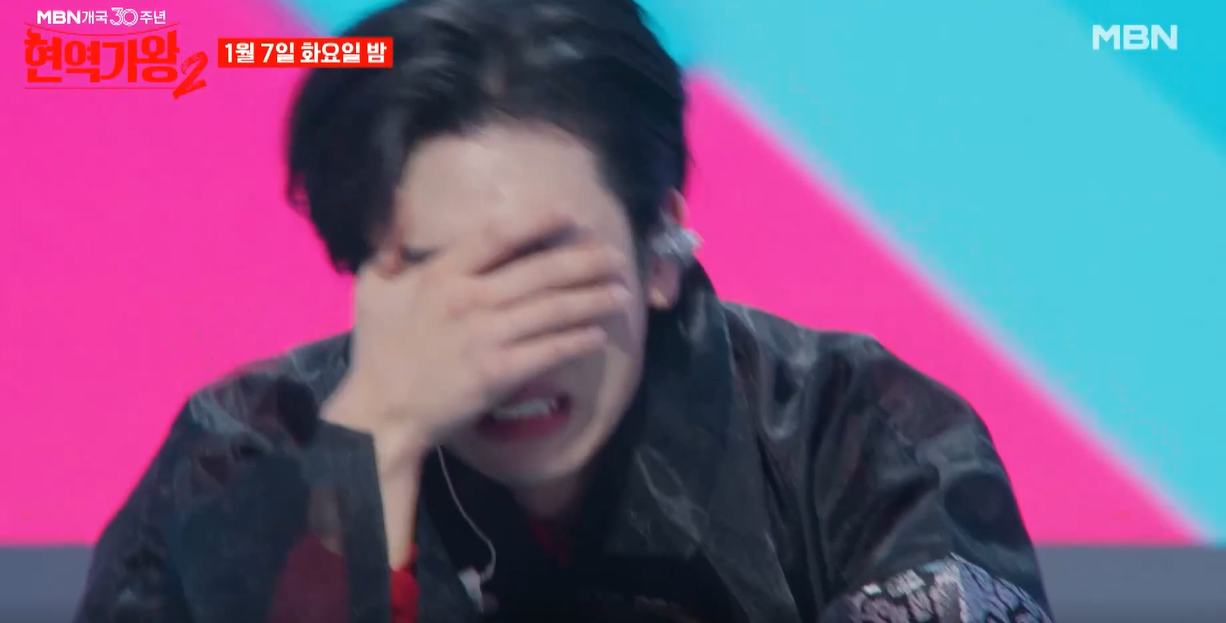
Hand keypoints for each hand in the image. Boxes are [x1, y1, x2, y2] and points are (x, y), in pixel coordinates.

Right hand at [325, 210, 630, 471]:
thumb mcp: (370, 291)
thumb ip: (387, 252)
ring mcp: (487, 336)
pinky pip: (549, 350)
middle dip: (585, 261)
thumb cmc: (377, 352)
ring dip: (594, 298)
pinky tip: (600, 334)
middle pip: (540, 271)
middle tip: (617, 256)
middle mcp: (468, 299)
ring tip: (622, 292)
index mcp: (441, 275)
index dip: (537, 221)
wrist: (380, 413)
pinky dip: (578, 339)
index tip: (568, 214)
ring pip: (553, 309)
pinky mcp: (499, 372)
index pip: (497, 236)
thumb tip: (396, 218)